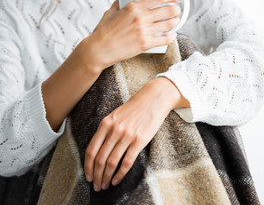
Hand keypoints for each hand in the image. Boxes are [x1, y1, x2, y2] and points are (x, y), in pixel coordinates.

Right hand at [82, 0, 181, 72]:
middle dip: (176, 10)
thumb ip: (120, 3)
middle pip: (168, 10)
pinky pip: (165, 39)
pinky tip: (173, 35)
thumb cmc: (103, 31)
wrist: (99, 50)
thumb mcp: (111, 11)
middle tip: (177, 11)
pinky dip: (172, 37)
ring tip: (175, 21)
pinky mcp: (145, 44)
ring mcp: (144, 31)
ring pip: (169, 24)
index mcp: (133, 6)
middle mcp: (140, 17)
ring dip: (175, 22)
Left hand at [83, 77, 188, 191]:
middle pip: (100, 159)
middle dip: (96, 175)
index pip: (91, 150)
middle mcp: (114, 130)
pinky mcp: (139, 141)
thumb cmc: (134, 109)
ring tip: (105, 185)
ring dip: (106, 177)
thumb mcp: (115, 116)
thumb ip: (106, 131)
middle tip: (96, 186)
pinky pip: (126, 162)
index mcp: (105, 124)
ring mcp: (126, 136)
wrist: (153, 99)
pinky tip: (117, 180)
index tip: (88, 176)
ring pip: (111, 162)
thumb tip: (98, 152)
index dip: (88, 166)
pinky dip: (120, 174)